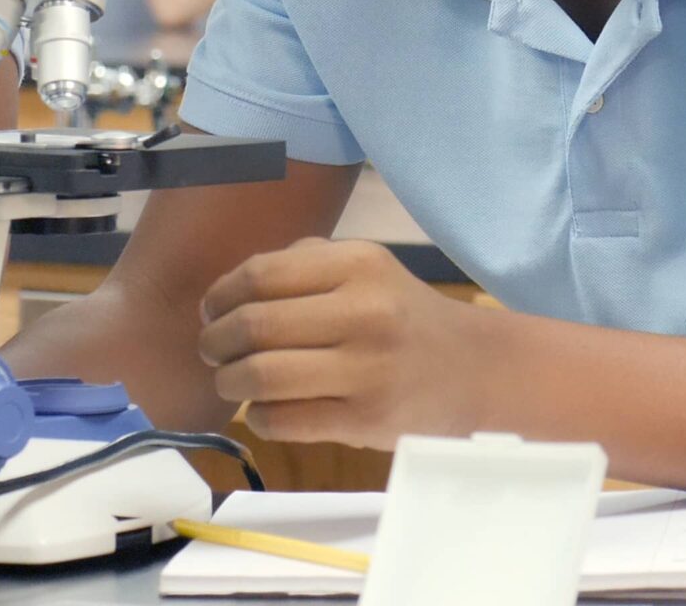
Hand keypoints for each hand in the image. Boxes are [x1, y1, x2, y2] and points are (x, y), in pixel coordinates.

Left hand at [197, 238, 482, 449]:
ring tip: (230, 381)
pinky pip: (284, 421)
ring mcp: (366, 370)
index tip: (210, 312)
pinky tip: (264, 410)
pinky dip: (259, 417)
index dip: (220, 296)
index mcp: (358, 263)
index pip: (260, 275)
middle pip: (253, 326)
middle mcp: (363, 312)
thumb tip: (225, 294)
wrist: (475, 371)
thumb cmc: (403, 316)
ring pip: (261, 377)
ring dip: (229, 382)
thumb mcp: (366, 269)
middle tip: (211, 350)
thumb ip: (301, 265)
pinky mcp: (366, 421)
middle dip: (215, 342)